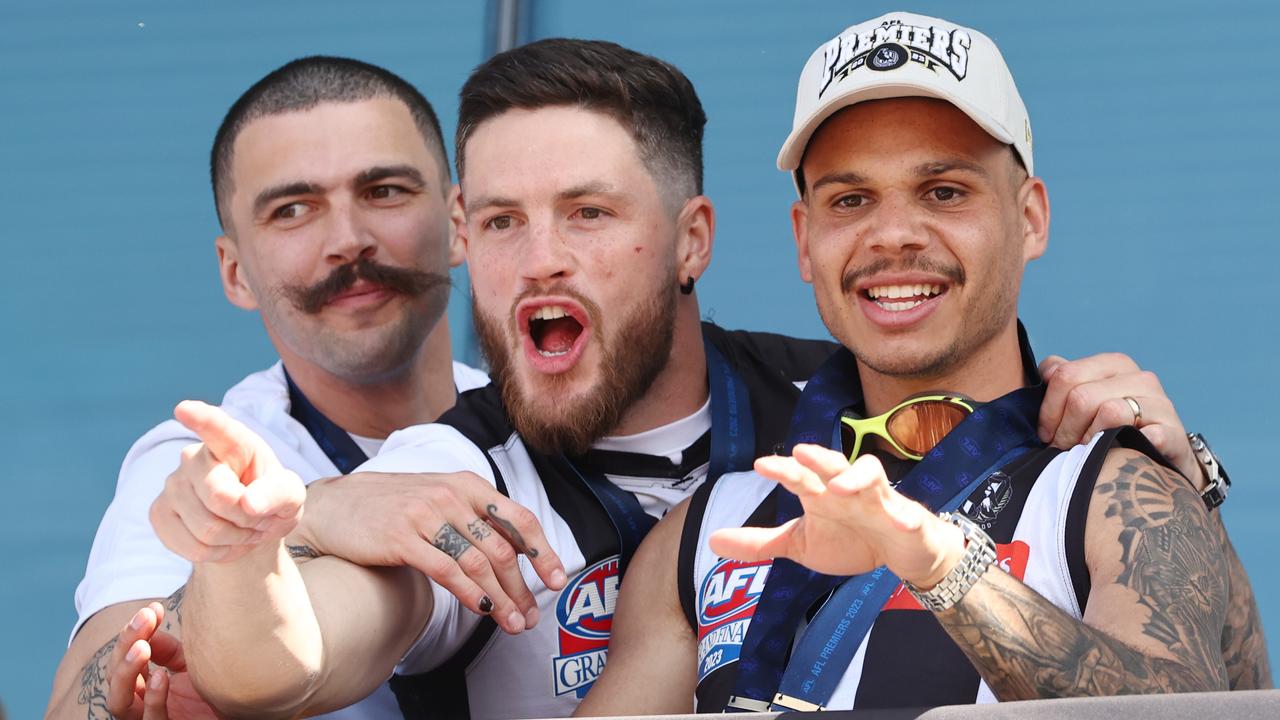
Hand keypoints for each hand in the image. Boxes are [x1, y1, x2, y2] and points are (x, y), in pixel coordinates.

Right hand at [106, 603, 217, 719]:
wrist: (237, 713)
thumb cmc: (210, 691)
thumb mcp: (189, 664)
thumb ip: (168, 648)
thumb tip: (148, 619)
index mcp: (142, 685)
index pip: (124, 659)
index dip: (132, 633)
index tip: (152, 608)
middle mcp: (139, 703)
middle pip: (115, 677)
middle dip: (125, 645)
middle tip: (144, 619)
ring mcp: (150, 719)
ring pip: (119, 704)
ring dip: (127, 672)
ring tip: (142, 647)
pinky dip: (153, 699)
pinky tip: (161, 676)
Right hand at [149, 400, 305, 562]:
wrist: (249, 525)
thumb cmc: (271, 499)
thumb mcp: (291, 496)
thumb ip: (278, 494)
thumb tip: (249, 504)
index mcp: (233, 443)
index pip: (217, 428)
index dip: (201, 418)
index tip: (184, 409)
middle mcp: (195, 457)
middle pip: (219, 496)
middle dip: (248, 517)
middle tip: (259, 516)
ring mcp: (172, 484)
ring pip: (207, 528)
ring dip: (236, 538)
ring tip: (244, 528)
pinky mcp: (159, 513)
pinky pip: (193, 547)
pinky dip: (218, 553)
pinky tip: (225, 541)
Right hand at [297, 472, 567, 634]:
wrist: (332, 507)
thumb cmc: (389, 507)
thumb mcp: (438, 498)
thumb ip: (473, 516)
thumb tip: (513, 551)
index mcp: (466, 483)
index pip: (518, 518)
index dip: (543, 551)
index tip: (557, 580)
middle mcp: (451, 495)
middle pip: (502, 547)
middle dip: (522, 587)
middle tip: (532, 615)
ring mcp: (426, 515)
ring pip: (479, 562)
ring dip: (501, 599)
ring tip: (513, 624)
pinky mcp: (402, 538)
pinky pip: (447, 571)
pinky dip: (470, 594)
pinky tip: (482, 612)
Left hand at [710, 445, 964, 587]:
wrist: (903, 552)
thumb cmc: (850, 540)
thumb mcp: (800, 545)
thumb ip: (760, 543)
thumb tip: (712, 541)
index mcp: (821, 493)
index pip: (799, 476)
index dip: (782, 469)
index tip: (760, 465)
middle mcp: (848, 490)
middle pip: (834, 465)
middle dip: (819, 458)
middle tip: (801, 453)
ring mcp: (880, 501)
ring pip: (870, 477)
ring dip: (856, 477)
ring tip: (839, 487)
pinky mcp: (908, 520)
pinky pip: (909, 514)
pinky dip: (904, 516)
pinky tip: (899, 522)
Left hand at [1038, 354, 1197, 482]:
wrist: (1159, 460)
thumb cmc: (1111, 429)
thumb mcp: (1087, 398)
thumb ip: (1063, 380)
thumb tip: (1047, 373)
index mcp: (1115, 364)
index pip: (1065, 375)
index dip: (1048, 409)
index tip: (1046, 432)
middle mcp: (1140, 378)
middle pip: (1082, 397)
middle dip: (1064, 429)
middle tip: (1061, 448)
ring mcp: (1161, 405)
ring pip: (1110, 412)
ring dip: (1089, 440)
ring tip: (1083, 454)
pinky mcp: (1174, 433)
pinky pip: (1146, 435)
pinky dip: (1126, 447)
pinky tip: (1116, 456)